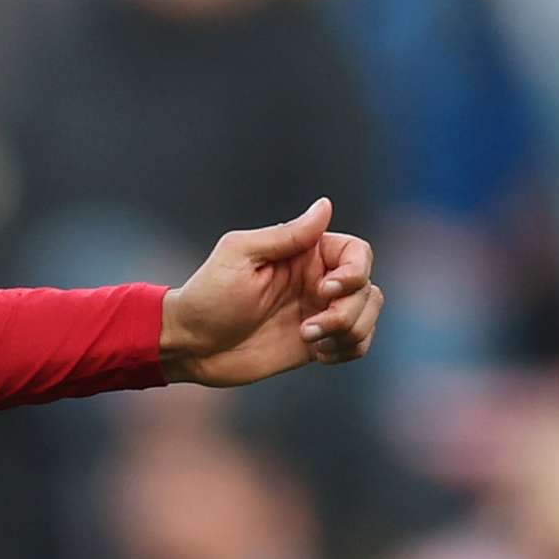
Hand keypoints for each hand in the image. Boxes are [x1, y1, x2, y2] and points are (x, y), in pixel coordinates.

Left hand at [160, 198, 382, 386]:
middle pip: (367, 288)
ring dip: (349, 332)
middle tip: (307, 329)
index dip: (354, 272)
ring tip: (309, 340)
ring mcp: (319, 311)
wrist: (190, 345)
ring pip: (368, 315)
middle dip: (348, 311)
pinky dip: (349, 349)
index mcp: (303, 253)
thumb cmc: (207, 296)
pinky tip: (317, 354)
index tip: (325, 291)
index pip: (357, 253)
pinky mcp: (318, 342)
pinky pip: (358, 342)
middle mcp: (317, 280)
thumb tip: (325, 205)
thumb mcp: (240, 257)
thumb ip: (286, 235)